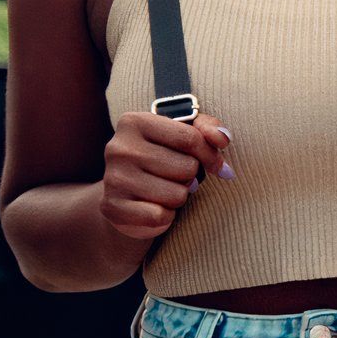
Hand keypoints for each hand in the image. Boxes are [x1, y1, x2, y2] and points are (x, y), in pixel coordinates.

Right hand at [102, 108, 231, 238]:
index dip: (211, 155)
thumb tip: (223, 139)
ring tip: (165, 190)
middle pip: (186, 167)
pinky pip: (160, 215)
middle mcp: (119, 148)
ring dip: (179, 196)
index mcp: (134, 122)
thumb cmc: (160, 158)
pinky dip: (166, 215)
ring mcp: (114, 178)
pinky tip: (155, 207)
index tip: (218, 165)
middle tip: (176, 177)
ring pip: (177, 194)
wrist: (124, 196)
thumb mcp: (182, 134)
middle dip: (191, 176)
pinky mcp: (113, 207)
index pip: (189, 138)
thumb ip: (206, 128)